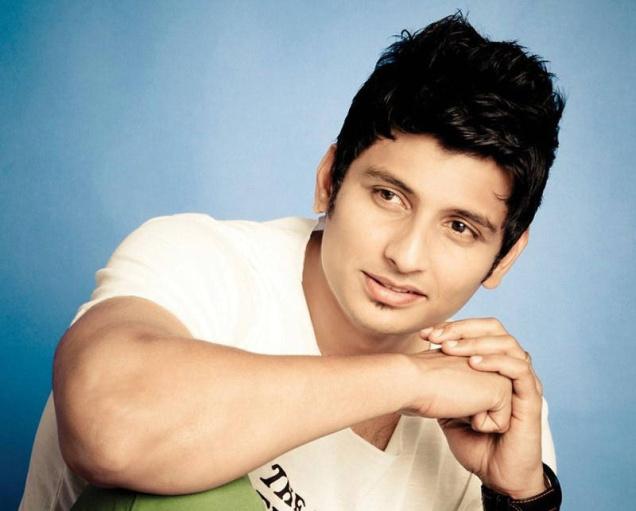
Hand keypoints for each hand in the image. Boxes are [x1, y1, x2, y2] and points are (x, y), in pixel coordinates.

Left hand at [420, 318, 545, 499]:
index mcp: (494, 366)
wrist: (496, 475)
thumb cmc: (478, 443)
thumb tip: (421, 369)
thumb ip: (444, 387)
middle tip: (438, 338)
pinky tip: (475, 364)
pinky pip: (520, 370)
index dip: (454, 327)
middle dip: (464, 329)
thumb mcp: (450, 410)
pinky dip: (498, 362)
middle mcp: (510, 368)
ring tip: (453, 349)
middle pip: (494, 329)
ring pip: (508, 345)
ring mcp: (523, 382)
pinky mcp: (531, 399)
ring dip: (478, 343)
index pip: (478, 330)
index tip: (426, 335)